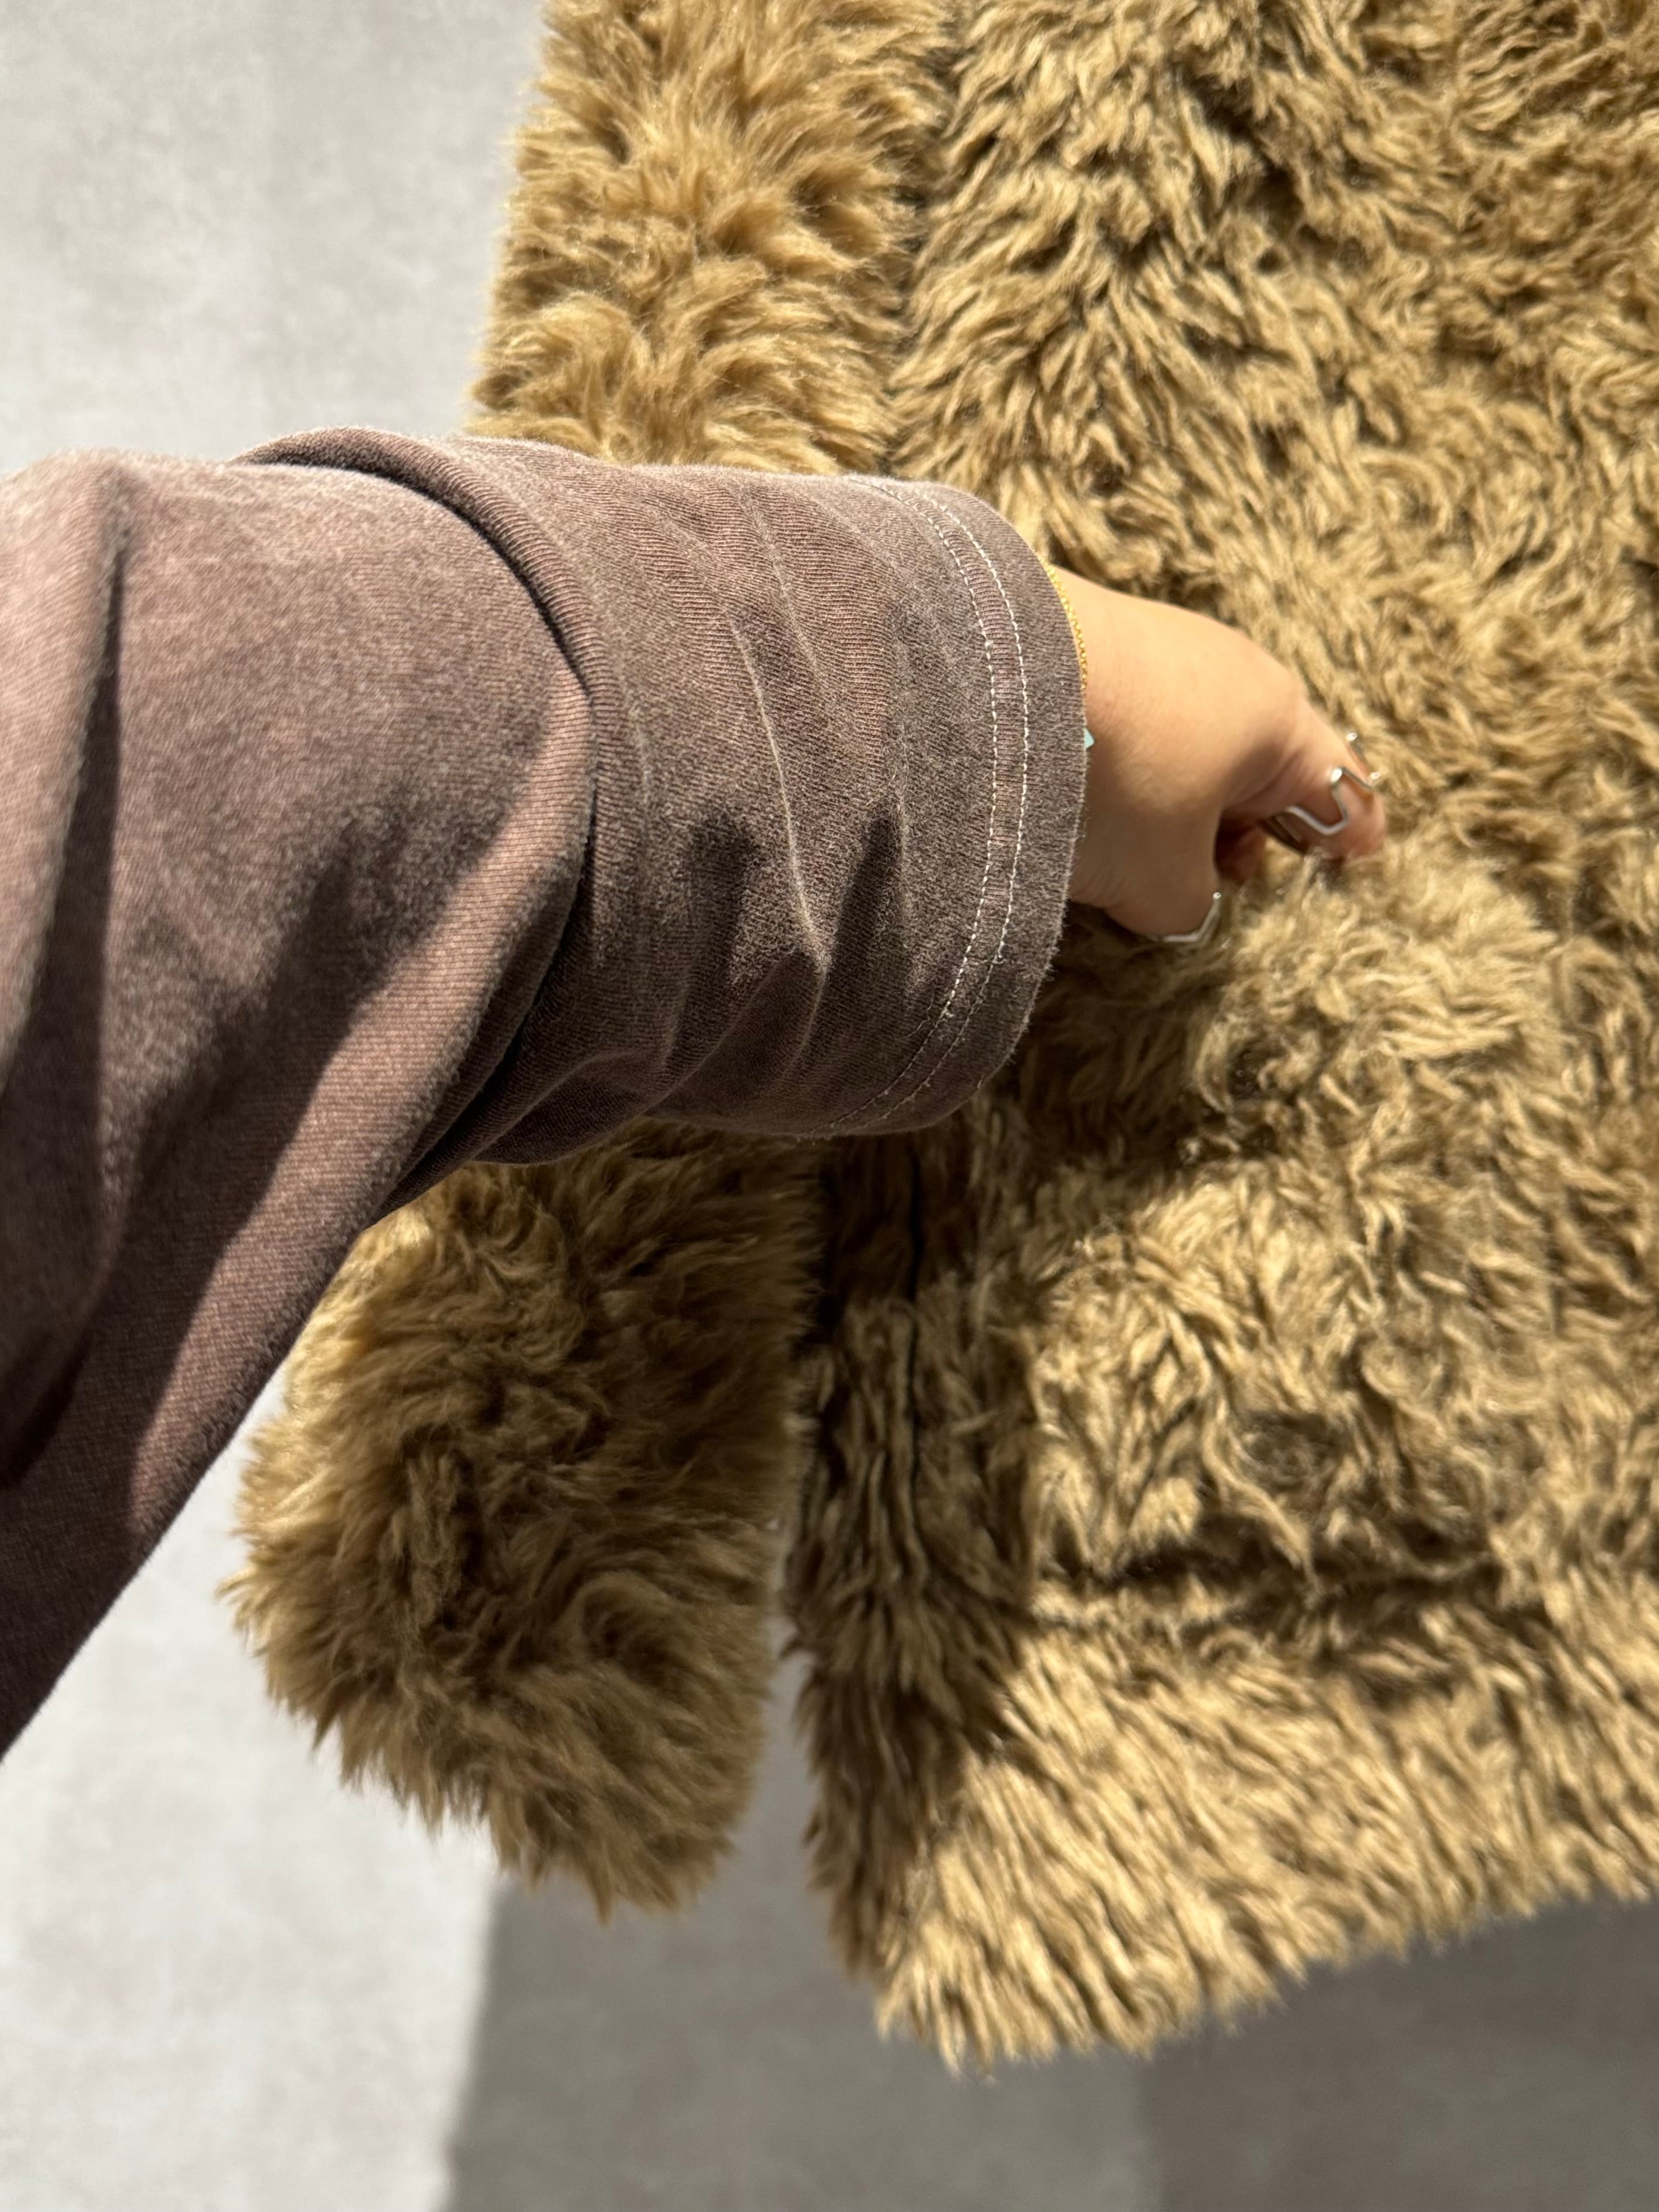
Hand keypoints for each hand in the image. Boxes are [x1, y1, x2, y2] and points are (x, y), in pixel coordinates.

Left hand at [1052, 567, 1386, 935]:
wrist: (989, 678)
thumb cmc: (1109, 780)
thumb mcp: (1161, 879)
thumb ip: (1191, 903)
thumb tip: (1180, 897)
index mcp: (1276, 720)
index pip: (1337, 786)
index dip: (1347, 830)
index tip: (1358, 855)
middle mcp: (1231, 669)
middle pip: (1259, 766)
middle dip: (1245, 827)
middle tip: (1226, 877)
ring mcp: (1160, 648)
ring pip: (1191, 745)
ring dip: (1176, 802)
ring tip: (1140, 854)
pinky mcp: (1092, 644)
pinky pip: (1135, 723)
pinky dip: (1128, 769)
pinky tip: (1090, 804)